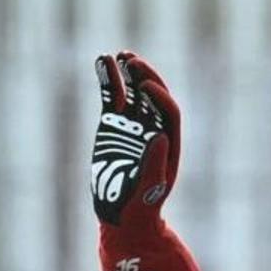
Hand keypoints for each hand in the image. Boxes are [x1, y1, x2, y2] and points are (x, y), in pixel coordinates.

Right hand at [89, 52, 182, 229]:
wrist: (121, 214)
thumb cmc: (139, 208)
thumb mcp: (149, 191)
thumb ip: (154, 166)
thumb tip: (160, 137)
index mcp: (167, 141)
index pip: (168, 111)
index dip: (158, 97)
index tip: (144, 88)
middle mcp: (152, 127)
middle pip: (153, 94)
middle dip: (145, 77)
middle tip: (133, 62)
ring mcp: (132, 123)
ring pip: (132, 91)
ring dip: (127, 72)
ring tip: (119, 55)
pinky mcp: (113, 123)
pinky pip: (111, 97)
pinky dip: (107, 79)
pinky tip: (101, 61)